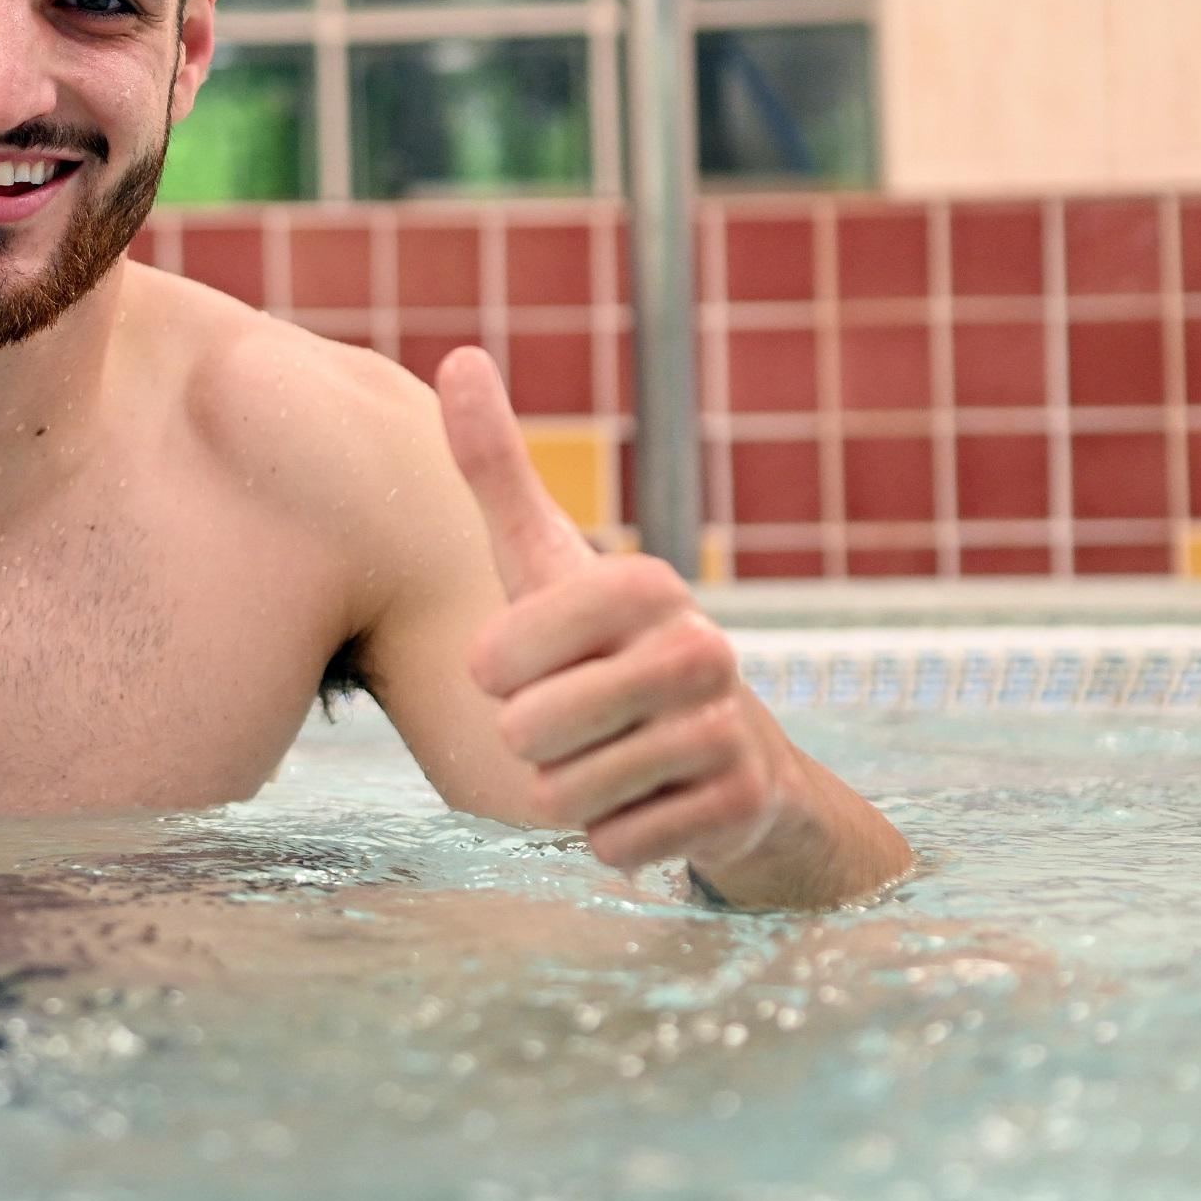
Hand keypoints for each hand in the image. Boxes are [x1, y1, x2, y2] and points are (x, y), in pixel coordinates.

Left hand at [436, 346, 793, 878]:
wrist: (725, 754)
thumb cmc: (600, 647)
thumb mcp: (541, 560)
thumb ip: (494, 468)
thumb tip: (458, 356)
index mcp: (643, 582)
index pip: (498, 658)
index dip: (494, 676)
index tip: (525, 662)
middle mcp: (701, 646)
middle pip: (527, 733)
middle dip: (530, 743)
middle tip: (575, 718)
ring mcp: (728, 730)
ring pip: (566, 796)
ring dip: (569, 791)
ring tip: (610, 756)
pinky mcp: (742, 807)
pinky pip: (614, 845)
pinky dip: (613, 836)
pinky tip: (649, 801)